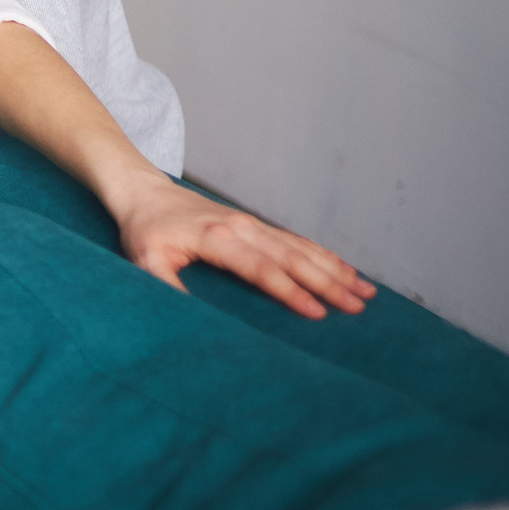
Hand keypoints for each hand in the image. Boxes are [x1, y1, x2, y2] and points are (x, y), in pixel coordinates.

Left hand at [109, 175, 375, 318]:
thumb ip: (165, 285)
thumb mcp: (144, 260)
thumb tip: (189, 317)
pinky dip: (323, 255)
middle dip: (327, 283)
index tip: (317, 313)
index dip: (290, 291)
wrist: (144, 192)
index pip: (261, 268)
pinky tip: (345, 269)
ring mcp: (250, 223)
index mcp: (216, 237)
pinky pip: (295, 240)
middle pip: (291, 257)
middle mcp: (241, 227)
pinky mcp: (254, 223)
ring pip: (300, 247)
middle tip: (358, 307)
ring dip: (334, 269)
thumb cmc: (143, 230)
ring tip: (365, 292)